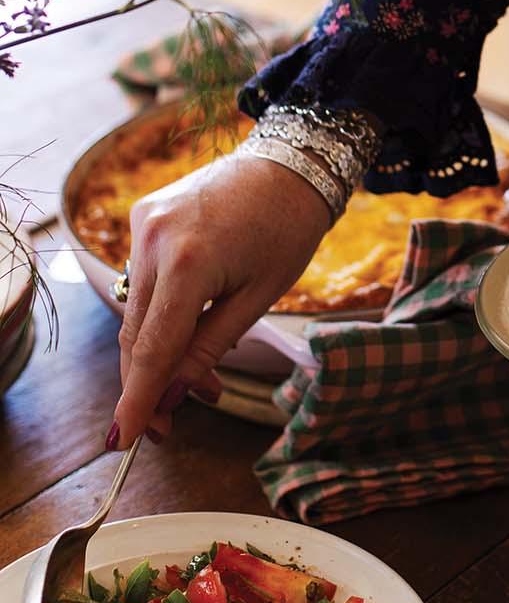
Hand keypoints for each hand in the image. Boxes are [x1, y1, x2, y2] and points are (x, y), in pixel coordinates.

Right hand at [110, 154, 331, 446]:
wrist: (289, 163)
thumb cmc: (287, 229)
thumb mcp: (259, 297)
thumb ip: (211, 347)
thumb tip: (175, 394)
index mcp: (187, 262)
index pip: (152, 348)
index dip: (138, 398)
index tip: (124, 439)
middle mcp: (153, 240)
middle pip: (136, 333)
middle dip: (149, 382)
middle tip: (168, 424)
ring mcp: (144, 224)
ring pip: (137, 309)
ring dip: (158, 349)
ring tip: (200, 382)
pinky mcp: (145, 216)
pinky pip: (144, 279)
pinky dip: (160, 311)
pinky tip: (191, 330)